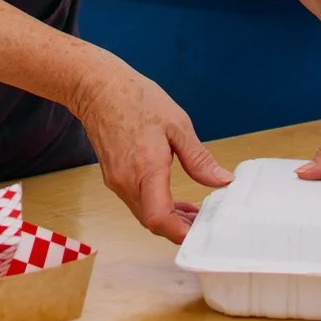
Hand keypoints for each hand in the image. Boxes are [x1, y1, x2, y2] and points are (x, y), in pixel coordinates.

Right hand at [74, 55, 231, 243]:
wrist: (98, 87)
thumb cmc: (135, 98)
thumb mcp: (176, 124)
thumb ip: (199, 158)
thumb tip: (222, 181)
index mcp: (145, 167)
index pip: (159, 218)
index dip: (181, 233)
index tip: (200, 232)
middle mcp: (126, 181)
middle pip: (153, 222)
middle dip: (180, 228)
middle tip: (203, 221)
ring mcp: (116, 181)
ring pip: (144, 214)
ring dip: (168, 218)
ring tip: (192, 211)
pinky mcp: (112, 178)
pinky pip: (136, 202)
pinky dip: (155, 206)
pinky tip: (170, 196)